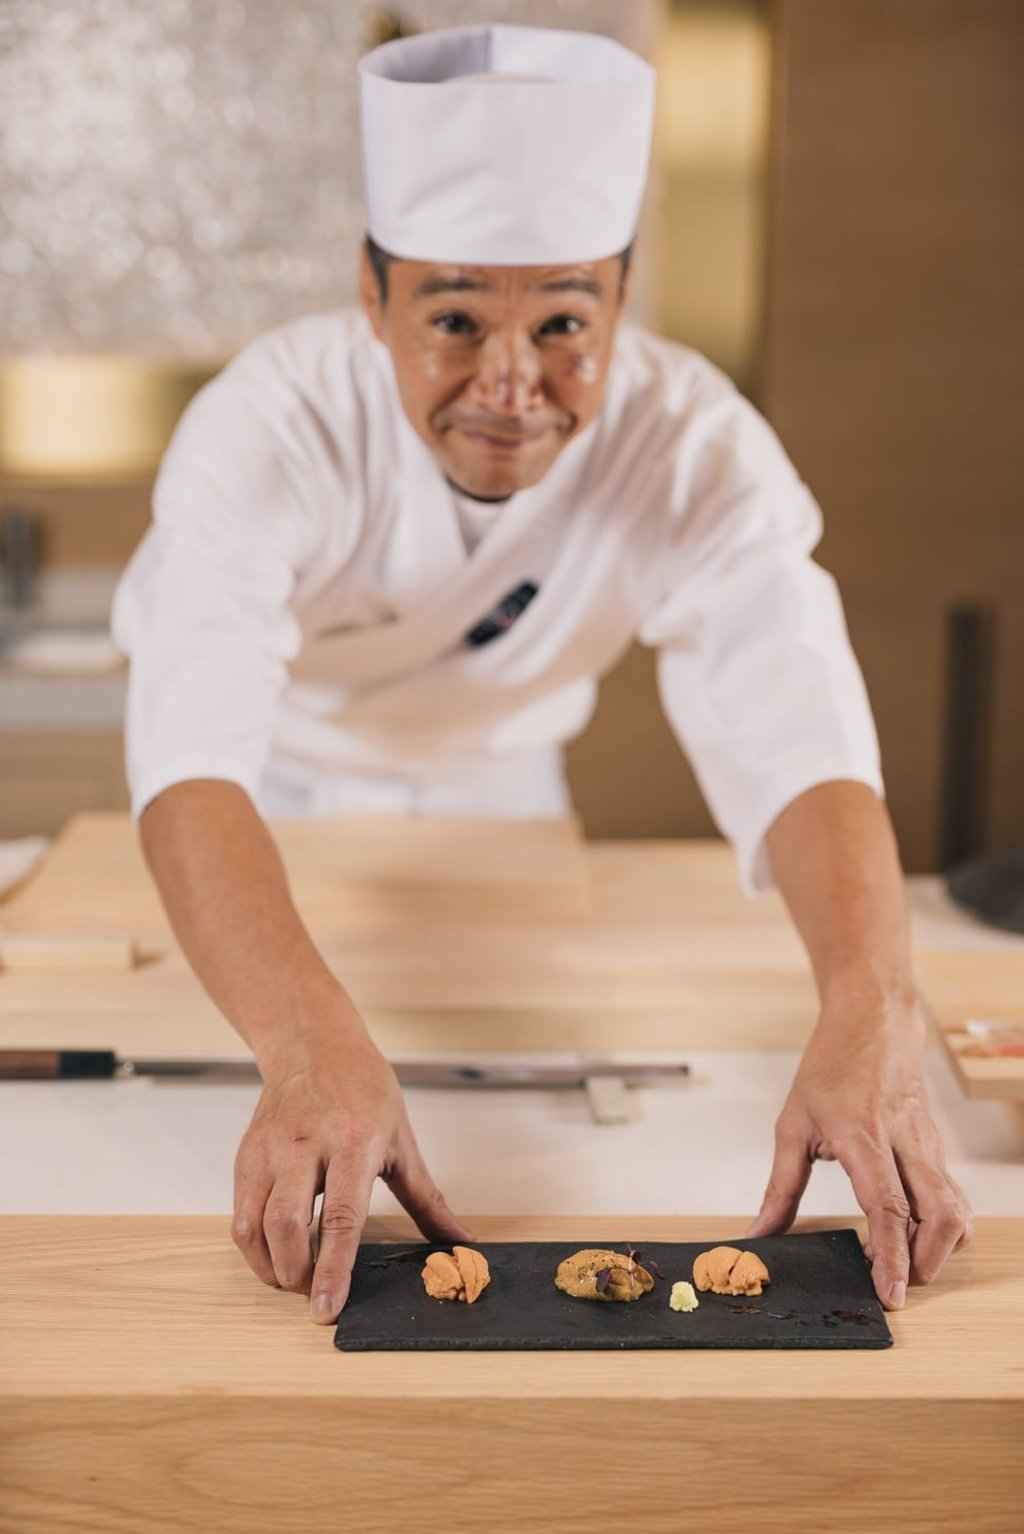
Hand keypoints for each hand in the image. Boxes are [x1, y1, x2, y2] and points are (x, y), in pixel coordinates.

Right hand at [232, 1022, 471, 1323]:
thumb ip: (427, 1199)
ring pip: (255, 1225)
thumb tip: (458, 1243)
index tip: (328, 1309)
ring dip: (271, 1266)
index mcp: (354, 1142)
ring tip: (296, 1279)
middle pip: (288, 1226)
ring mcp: (270, 1150)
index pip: (341, 1217)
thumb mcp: (402, 1139)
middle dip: (297, 1274)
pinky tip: (275, 1255)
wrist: (315, 1044)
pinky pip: (239, 1214)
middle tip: (315, 1294)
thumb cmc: (364, 1089)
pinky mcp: (247, 1156)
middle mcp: (306, 1146)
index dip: (334, 1269)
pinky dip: (253, 1247)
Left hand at [746, 993, 972, 1308]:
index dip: (892, 1257)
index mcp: (862, 1135)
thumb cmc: (830, 1068)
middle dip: (924, 1264)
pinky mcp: (938, 1150)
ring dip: (938, 1250)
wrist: (873, 1024)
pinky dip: (943, 1228)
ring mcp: (928, 1146)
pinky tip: (916, 1237)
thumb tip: (760, 1234)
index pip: (888, 1207)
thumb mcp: (792, 1124)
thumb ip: (780, 1187)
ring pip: (955, 1211)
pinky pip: (953, 1198)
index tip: (890, 1295)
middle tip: (896, 1286)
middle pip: (938, 1217)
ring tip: (904, 1265)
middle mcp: (904, 1143)